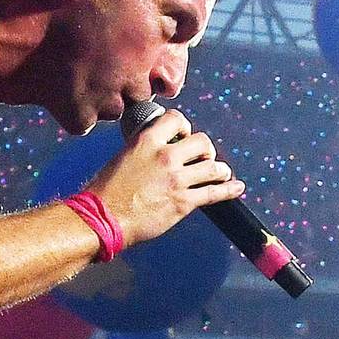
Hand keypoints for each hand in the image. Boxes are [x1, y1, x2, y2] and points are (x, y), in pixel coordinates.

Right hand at [90, 107, 242, 248]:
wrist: (102, 218)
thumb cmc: (106, 192)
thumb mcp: (123, 157)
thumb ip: (145, 150)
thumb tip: (157, 150)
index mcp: (147, 140)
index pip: (177, 119)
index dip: (185, 127)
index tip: (184, 136)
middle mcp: (165, 156)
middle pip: (202, 142)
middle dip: (206, 150)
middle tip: (203, 158)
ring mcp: (176, 179)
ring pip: (214, 167)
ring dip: (220, 170)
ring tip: (221, 173)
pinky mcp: (183, 202)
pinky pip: (214, 193)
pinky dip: (229, 190)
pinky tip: (237, 187)